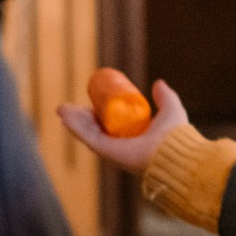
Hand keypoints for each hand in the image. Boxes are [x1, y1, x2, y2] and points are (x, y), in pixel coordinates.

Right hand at [57, 79, 189, 174]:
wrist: (174, 149)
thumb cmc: (175, 134)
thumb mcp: (170, 108)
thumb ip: (164, 96)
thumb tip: (157, 83)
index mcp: (131, 138)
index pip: (109, 125)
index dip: (97, 113)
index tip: (91, 100)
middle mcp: (119, 147)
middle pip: (94, 129)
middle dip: (79, 117)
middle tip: (68, 106)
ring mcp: (112, 150)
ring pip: (87, 133)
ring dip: (72, 121)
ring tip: (60, 109)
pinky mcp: (107, 152)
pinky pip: (87, 138)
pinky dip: (75, 127)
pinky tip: (65, 117)